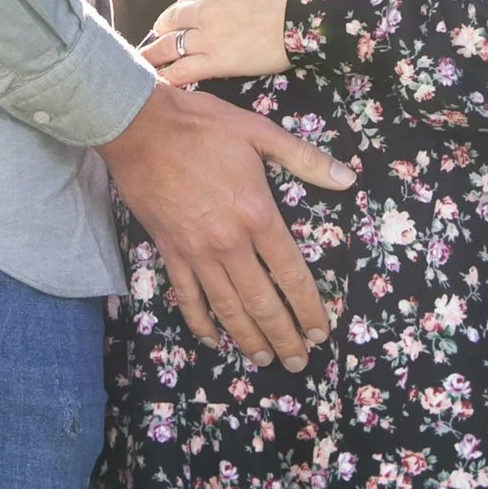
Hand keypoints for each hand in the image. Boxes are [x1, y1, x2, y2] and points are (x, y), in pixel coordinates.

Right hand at [98, 82, 353, 371]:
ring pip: (227, 308)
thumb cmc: (202, 126)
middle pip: (262, 302)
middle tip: (299, 362)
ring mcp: (197, 252)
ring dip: (248, 339)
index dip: (308, 308)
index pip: (291, 274)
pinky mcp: (170, 252)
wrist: (140, 127)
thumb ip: (304, 158)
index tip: (321, 332)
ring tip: (265, 360)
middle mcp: (230, 243)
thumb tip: (347, 178)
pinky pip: (187, 297)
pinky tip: (211, 340)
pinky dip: (200, 322)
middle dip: (284, 336)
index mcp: (257, 215)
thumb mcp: (260, 132)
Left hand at [142, 0, 302, 85]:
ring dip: (154, 54)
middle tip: (154, 38)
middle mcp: (204, 7)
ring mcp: (208, 35)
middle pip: (172, 20)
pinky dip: (169, 77)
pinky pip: (184, 71)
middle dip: (162, 30)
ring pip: (170, 46)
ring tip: (142, 63)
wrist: (306, 11)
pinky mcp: (218, 61)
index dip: (181, 8)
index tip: (177, 18)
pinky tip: (159, 83)